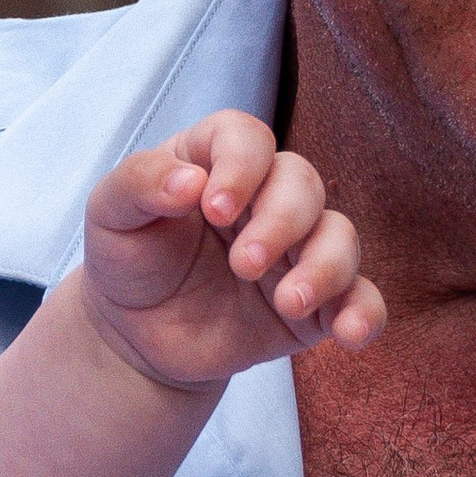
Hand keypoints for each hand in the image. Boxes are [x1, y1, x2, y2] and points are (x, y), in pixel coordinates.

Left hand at [84, 111, 382, 393]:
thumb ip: (139, 185)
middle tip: (243, 265)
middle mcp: (267, 197)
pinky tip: (349, 333)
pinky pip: (361, 299)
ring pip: (340, 236)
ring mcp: (297, 250)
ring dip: (325, 266)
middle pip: (302, 183)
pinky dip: (365, 312)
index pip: (247, 138)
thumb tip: (189, 181)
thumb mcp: (109, 216)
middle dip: (281, 222)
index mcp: (218, 161)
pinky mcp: (317, 303)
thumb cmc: (127, 261)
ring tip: (289, 301)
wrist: (136, 338)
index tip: (214, 209)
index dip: (241, 166)